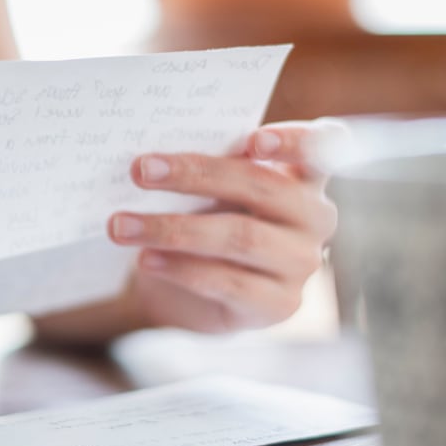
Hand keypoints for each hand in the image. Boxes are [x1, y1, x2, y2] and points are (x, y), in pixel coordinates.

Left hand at [108, 119, 343, 332]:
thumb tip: (154, 158)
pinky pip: (227, 282)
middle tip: (140, 170)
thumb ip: (206, 169)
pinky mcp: (278, 304)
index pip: (323, 147)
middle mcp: (315, 218)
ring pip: (240, 237)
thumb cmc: (204, 219)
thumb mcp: (210, 190)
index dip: (295, 141)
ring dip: (173, 228)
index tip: (253, 141)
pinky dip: (180, 268)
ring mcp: (302, 263)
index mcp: (304, 176)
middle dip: (195, 175)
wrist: (191, 289)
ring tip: (122, 225)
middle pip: (262, 187)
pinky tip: (146, 259)